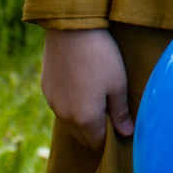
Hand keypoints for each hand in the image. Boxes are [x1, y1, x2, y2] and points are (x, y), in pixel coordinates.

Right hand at [41, 27, 132, 147]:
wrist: (71, 29)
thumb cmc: (101, 56)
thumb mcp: (118, 84)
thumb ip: (120, 113)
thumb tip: (126, 133)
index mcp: (85, 119)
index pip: (98, 143)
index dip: (111, 141)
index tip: (122, 132)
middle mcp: (65, 116)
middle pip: (83, 137)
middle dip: (97, 134)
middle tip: (112, 118)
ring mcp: (52, 103)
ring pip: (70, 124)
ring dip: (83, 122)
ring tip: (98, 104)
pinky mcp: (46, 89)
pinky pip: (60, 108)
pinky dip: (71, 107)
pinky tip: (82, 91)